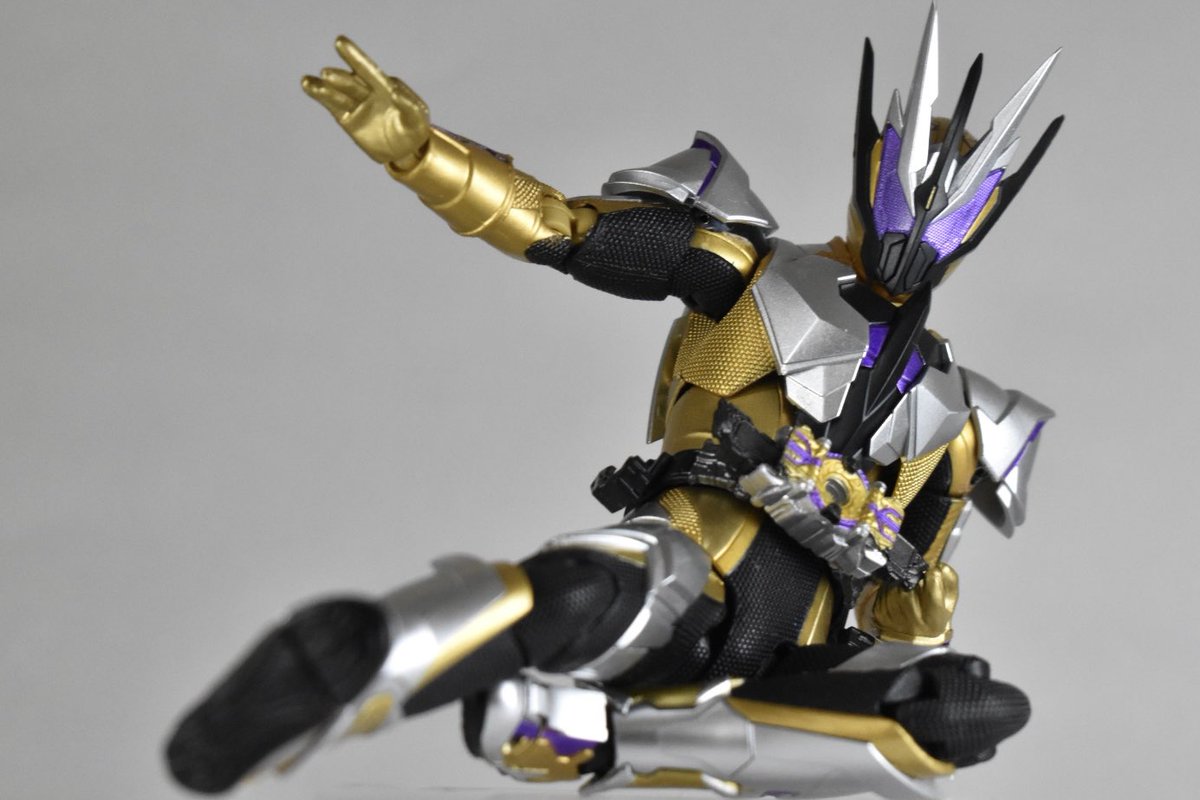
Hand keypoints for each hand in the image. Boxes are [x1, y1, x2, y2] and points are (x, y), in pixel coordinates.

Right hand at [301, 36, 430, 165]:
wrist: (407, 151)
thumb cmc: (415, 130)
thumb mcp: (418, 119)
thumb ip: (409, 105)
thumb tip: (395, 92)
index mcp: (386, 87)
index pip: (368, 70)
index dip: (355, 57)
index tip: (340, 42)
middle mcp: (368, 92)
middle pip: (351, 82)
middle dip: (340, 78)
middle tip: (328, 74)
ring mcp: (357, 105)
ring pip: (338, 94)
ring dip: (324, 88)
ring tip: (307, 81)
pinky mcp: (349, 120)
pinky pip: (334, 106)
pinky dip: (321, 96)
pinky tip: (309, 85)